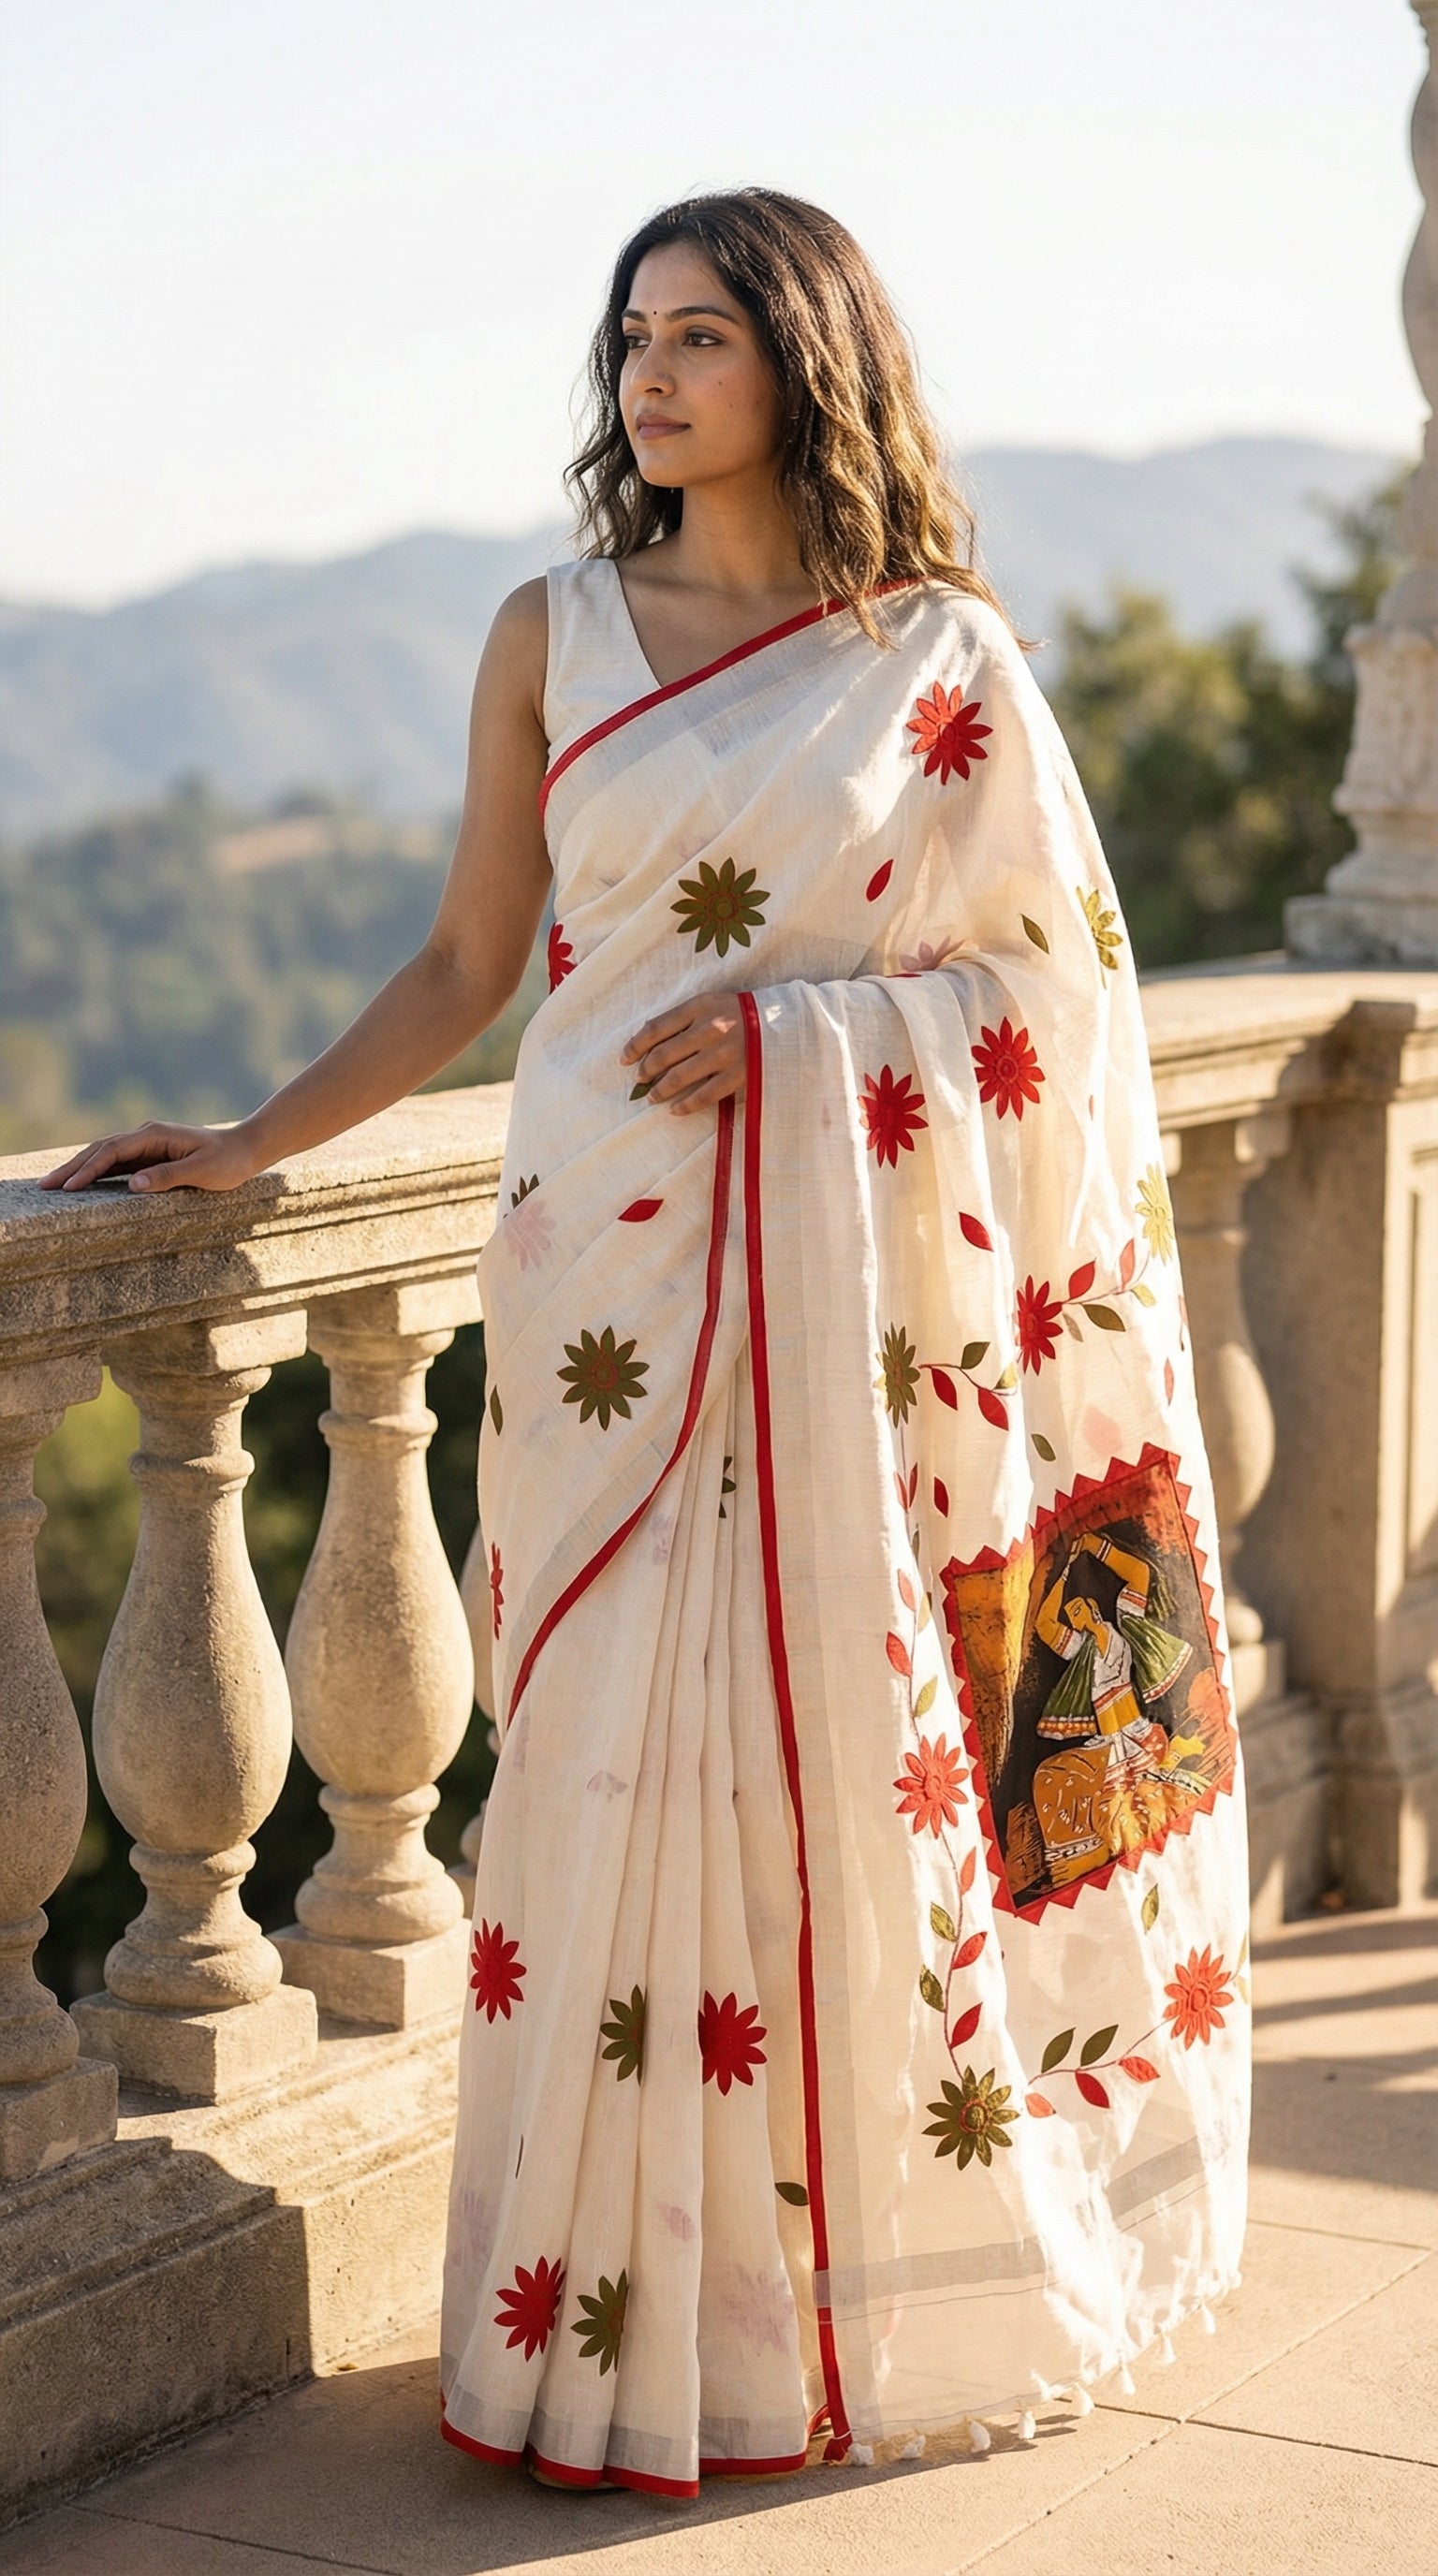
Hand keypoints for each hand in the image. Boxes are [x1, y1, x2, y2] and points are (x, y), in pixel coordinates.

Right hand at [39, 1120, 264, 1195]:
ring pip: (105, 1155)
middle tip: (45, 1185)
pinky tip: (83, 1183)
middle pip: (100, 1150)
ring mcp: (147, 1145)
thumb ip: (167, 1177)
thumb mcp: (201, 1172)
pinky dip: (97, 1172)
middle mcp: (146, 1135)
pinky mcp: (151, 1155)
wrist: (246, 1149)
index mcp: (154, 1135)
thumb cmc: (227, 1162)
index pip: (111, 1151)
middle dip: (72, 1168)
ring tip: (55, 1184)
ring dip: (80, 1169)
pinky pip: (118, 1163)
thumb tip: (133, 1185)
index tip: (69, 1187)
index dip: (88, 1169)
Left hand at [621, 996, 745, 1114]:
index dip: (635, 1045)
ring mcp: (724, 1054)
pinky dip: (685, 1106)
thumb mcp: (711, 1003)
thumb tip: (647, 1036)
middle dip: (646, 1070)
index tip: (624, 1059)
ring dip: (660, 1090)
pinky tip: (675, 1110)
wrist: (784, 1022)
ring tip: (652, 1098)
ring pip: (680, 1077)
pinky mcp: (738, 1075)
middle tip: (639, 1079)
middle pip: (664, 1054)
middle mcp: (710, 1029)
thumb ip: (682, 1017)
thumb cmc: (740, 1013)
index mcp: (699, 1007)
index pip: (656, 1028)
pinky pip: (704, 1095)